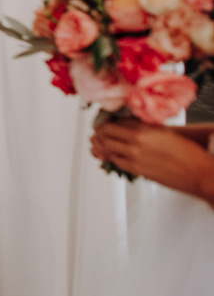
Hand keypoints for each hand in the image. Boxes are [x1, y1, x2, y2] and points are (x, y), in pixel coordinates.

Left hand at [91, 119, 213, 201]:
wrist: (199, 173)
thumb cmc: (187, 152)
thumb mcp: (163, 131)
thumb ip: (143, 127)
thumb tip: (127, 124)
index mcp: (143, 130)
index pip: (112, 122)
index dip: (104, 121)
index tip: (101, 121)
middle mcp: (136, 143)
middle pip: (105, 134)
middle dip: (98, 133)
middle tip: (96, 133)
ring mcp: (135, 158)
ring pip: (107, 149)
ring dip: (99, 145)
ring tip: (96, 143)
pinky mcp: (138, 171)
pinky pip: (116, 161)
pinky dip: (109, 157)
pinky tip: (108, 155)